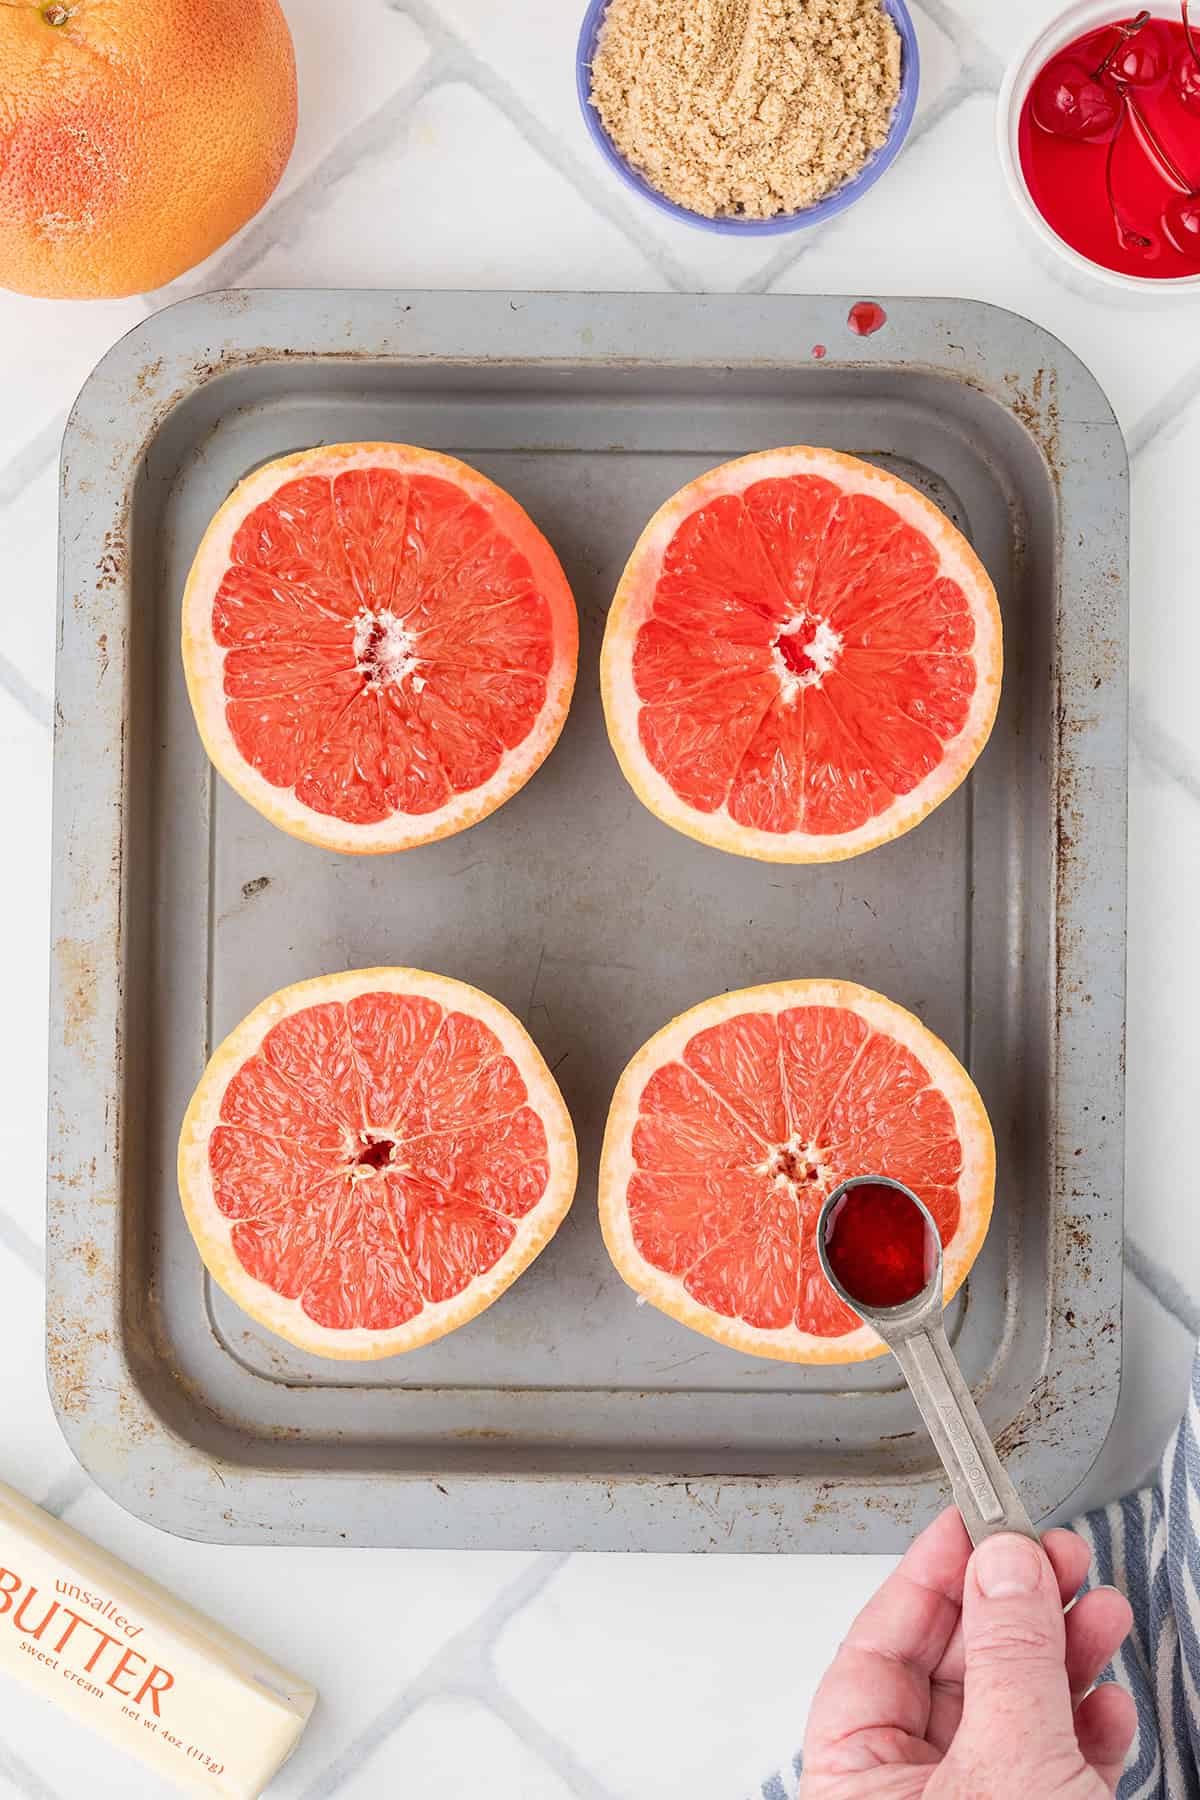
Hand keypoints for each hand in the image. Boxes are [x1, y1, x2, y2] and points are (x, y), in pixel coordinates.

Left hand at [798, 1508, 1135, 1797]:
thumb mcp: (1009, 1767)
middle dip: (1013, 1606)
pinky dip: (1081, 1728)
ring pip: (1009, 1712)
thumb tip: (1004, 1565)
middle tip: (1053, 1555)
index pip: (875, 1648)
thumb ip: (1008, 1660)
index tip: (970, 1522)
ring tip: (1098, 1610)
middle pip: (951, 1670)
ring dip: (1061, 1657)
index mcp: (854, 1779)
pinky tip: (1105, 1700)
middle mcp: (904, 1794)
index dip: (928, 1575)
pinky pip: (1047, 1764)